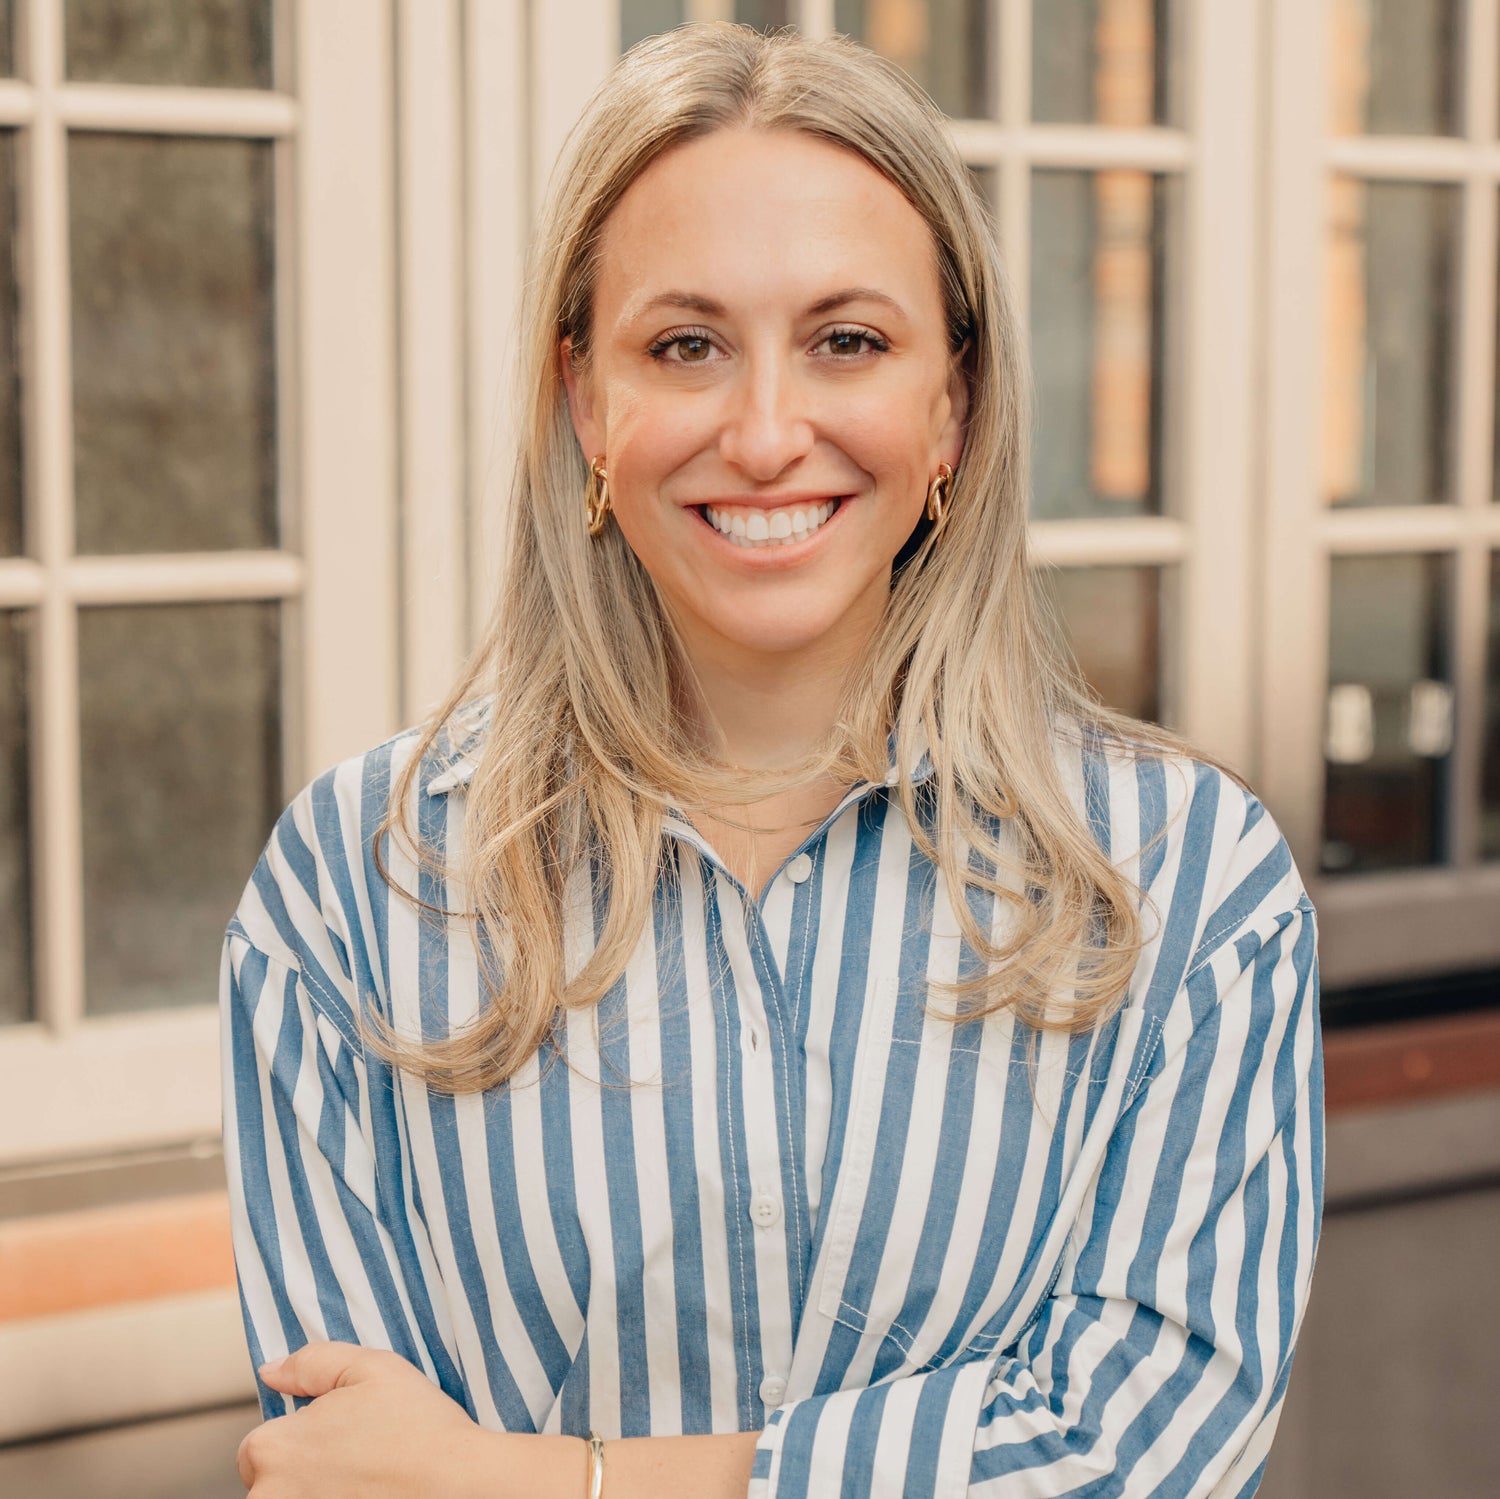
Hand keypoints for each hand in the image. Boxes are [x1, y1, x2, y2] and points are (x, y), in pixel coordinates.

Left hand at [237, 1341, 535, 1498]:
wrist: (459, 1489)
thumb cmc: (419, 1430)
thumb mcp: (372, 1369)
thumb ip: (312, 1362)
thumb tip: (272, 1371)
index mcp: (275, 1450)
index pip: (257, 1449)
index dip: (296, 1439)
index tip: (335, 1439)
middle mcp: (271, 1497)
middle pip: (269, 1484)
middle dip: (303, 1473)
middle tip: (356, 1463)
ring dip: (316, 1493)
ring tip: (366, 1484)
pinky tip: (370, 1495)